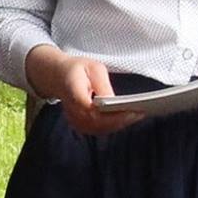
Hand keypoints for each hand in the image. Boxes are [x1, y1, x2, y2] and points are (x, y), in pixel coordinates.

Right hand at [24, 47, 142, 136]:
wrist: (57, 76)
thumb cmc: (77, 69)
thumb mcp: (92, 68)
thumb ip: (103, 85)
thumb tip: (115, 102)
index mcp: (72, 91)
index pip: (91, 110)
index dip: (113, 115)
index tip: (132, 111)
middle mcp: (71, 110)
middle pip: (97, 123)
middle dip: (120, 121)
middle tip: (140, 113)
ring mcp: (74, 120)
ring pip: (99, 129)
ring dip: (118, 124)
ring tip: (136, 116)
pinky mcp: (79, 125)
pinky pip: (98, 129)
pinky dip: (113, 125)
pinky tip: (126, 118)